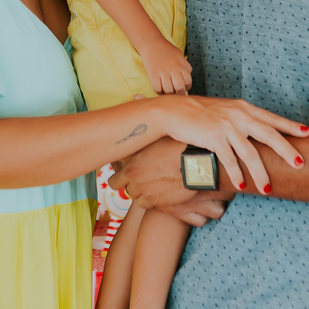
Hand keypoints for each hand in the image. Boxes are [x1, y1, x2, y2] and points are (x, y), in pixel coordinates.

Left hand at [113, 137, 227, 223]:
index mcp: (130, 153)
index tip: (122, 163)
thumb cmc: (182, 145)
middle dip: (123, 181)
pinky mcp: (150, 199)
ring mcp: (139, 187)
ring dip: (137, 190)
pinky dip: (147, 200)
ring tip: (151, 184)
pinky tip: (156, 193)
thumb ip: (146, 131)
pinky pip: (141, 203)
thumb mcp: (160, 133)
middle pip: (115, 182)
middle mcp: (130, 171)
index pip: (112, 161)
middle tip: (135, 177)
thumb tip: (137, 104)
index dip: (117, 163)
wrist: (197, 164)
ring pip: (129, 194)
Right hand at [139, 37, 192, 95]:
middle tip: (176, 92)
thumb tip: (189, 74)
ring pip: (168, 91)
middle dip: (179, 93)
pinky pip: (157, 89)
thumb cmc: (166, 49)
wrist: (151, 43)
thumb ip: (185, 65)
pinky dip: (159, 92)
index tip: (183, 87)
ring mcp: (162, 72)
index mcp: (181, 65)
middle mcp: (173, 69)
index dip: (187, 87)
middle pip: (179, 88)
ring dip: (168, 94)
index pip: (188, 82)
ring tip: (167, 91)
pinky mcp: (153, 74)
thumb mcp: (179, 55)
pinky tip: (160, 88)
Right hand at [149, 97, 306, 193]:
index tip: (307, 133)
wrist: (174, 111)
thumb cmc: (199, 113)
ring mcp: (226, 126)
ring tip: (268, 188)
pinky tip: (242, 185)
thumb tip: (258, 130)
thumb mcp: (225, 111)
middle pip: (268, 135)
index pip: (271, 119)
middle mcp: (238, 115)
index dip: (290, 126)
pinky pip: (228, 160)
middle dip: (286, 150)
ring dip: (260, 173)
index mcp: (243, 109)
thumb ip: (242, 119)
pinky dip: (236, 174)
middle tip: (299, 164)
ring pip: (249, 153)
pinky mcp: (212, 137)